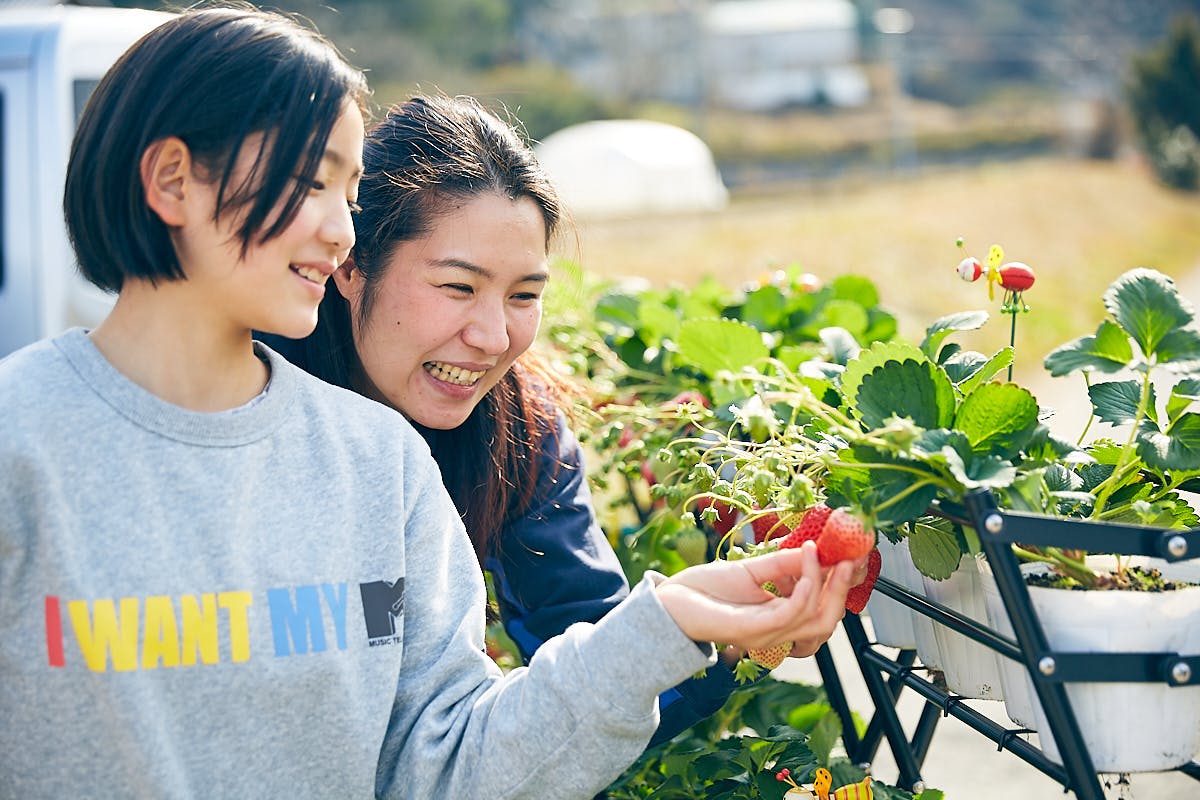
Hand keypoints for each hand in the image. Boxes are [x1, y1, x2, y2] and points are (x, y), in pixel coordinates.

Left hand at [654, 540, 860, 657]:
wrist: (667, 602)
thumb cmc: (704, 590)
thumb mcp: (752, 569)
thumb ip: (783, 564)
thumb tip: (816, 551)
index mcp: (779, 621)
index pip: (823, 613)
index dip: (843, 589)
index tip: (854, 558)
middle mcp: (777, 634)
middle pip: (827, 622)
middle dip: (844, 589)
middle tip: (852, 558)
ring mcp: (766, 636)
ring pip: (816, 621)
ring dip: (828, 585)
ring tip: (827, 555)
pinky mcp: (752, 631)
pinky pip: (791, 614)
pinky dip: (805, 588)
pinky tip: (807, 565)